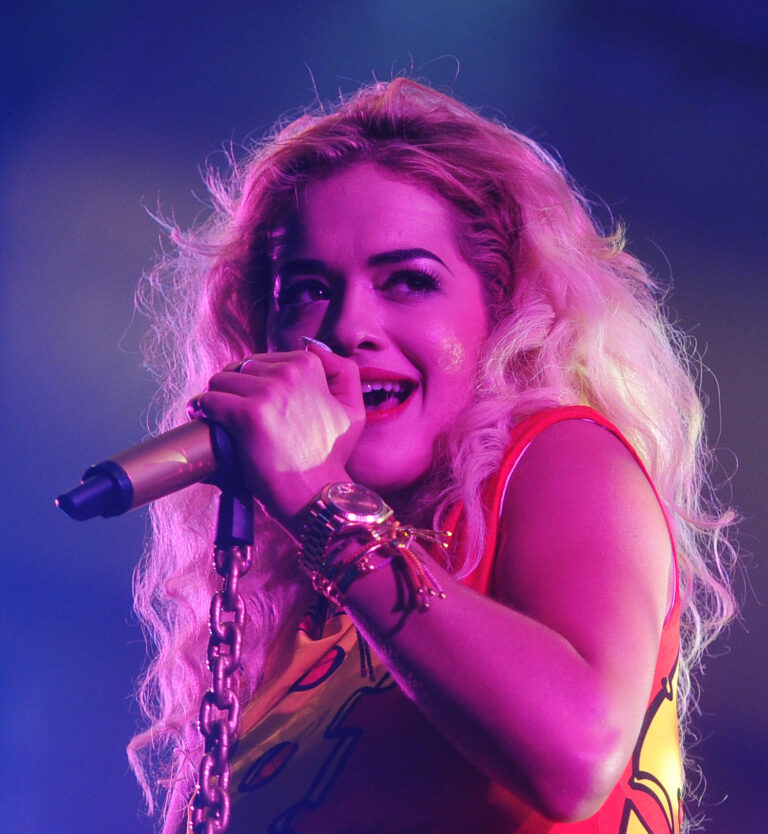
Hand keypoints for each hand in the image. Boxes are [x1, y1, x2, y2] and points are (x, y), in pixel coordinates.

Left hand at [190, 343, 364, 530]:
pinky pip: (210, 400)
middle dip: (233, 387)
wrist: (318, 492)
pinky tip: (202, 417)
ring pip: (221, 380)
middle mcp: (290, 373)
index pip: (263, 359)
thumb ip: (342, 370)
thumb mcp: (353, 408)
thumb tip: (311, 345)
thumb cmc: (330, 455)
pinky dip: (201, 409)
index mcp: (310, 366)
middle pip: (240, 367)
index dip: (252, 379)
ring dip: (215, 398)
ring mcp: (268, 392)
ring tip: (216, 416)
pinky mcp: (248, 415)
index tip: (249, 399)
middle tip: (231, 411)